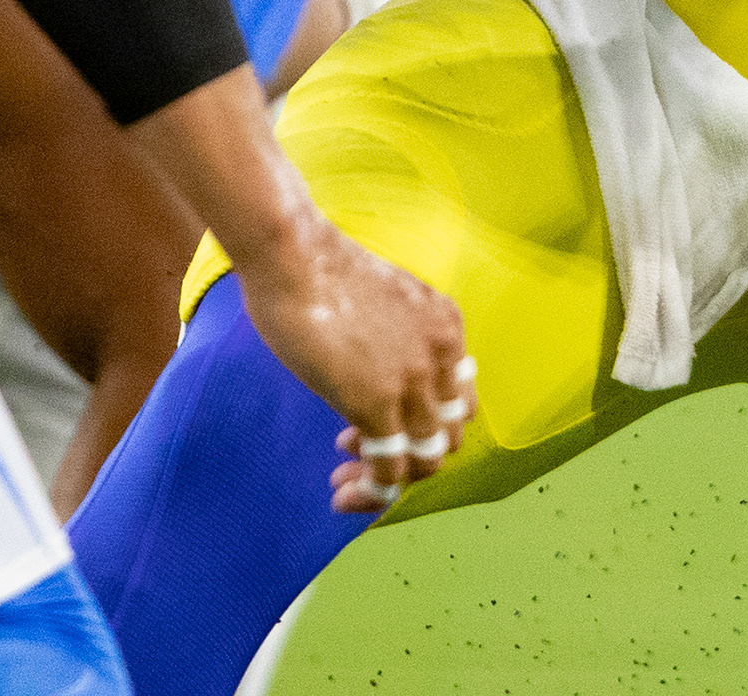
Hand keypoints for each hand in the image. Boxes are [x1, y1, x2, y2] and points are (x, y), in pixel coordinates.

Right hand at [225, 213, 480, 514]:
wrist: (290, 254)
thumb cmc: (315, 270)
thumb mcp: (382, 303)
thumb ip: (394, 339)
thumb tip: (374, 372)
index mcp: (446, 327)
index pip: (457, 398)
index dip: (422, 422)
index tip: (379, 425)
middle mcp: (442, 355)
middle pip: (448, 434)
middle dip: (409, 456)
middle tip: (360, 456)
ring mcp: (413, 382)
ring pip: (425, 460)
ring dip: (388, 480)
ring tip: (346, 482)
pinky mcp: (376, 404)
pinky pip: (390, 470)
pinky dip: (371, 492)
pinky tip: (342, 492)